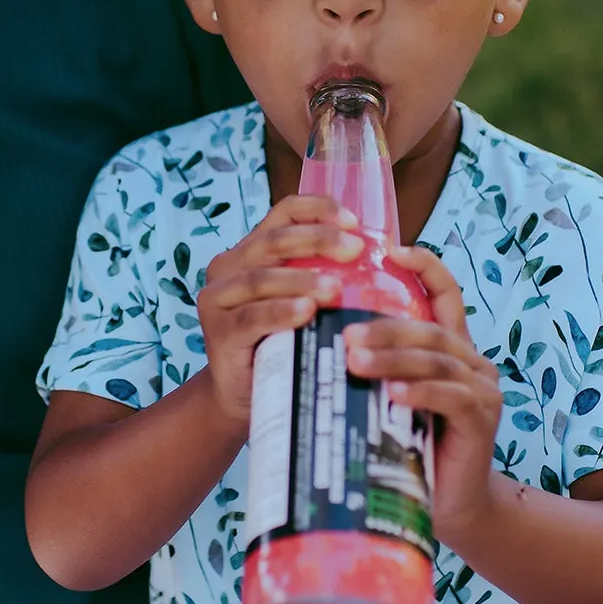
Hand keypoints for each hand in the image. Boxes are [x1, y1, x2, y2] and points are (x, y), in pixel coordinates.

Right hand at [196, 197, 363, 428]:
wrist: (245, 394)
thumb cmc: (283, 341)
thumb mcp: (304, 300)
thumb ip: (325, 274)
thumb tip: (385, 255)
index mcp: (252, 249)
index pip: (284, 212)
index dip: (318, 209)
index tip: (354, 222)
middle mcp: (229, 266)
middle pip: (274, 240)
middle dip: (318, 240)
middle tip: (354, 250)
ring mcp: (217, 298)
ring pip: (262, 278)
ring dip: (301, 279)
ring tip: (334, 288)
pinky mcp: (217, 331)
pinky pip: (252, 316)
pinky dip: (280, 312)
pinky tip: (305, 312)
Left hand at [342, 244, 501, 547]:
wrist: (454, 508)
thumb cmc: (410, 452)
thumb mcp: (388, 403)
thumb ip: (372, 372)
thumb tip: (314, 344)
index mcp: (452, 348)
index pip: (445, 294)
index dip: (424, 267)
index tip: (391, 250)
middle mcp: (472, 361)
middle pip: (429, 327)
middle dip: (385, 325)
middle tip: (343, 332)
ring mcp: (481, 389)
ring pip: (437, 357)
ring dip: (393, 357)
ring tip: (354, 360)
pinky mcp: (482, 419)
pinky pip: (450, 396)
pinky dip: (419, 392)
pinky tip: (392, 395)